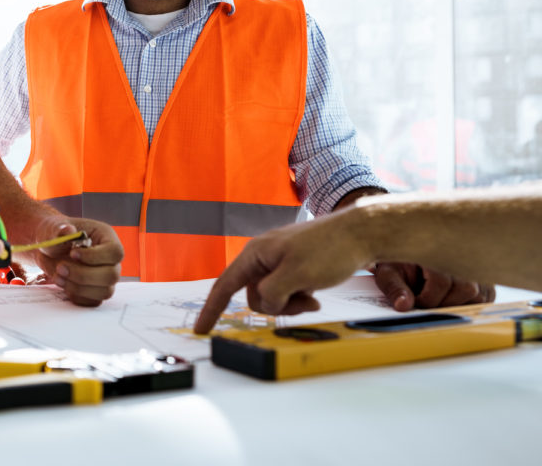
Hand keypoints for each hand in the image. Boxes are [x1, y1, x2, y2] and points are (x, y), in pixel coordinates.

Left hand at [30, 216, 122, 306]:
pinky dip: (76, 296)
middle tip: (60, 267)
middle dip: (83, 275)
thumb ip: (59, 230)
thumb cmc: (55, 235)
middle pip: (111, 275)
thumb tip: (68, 230)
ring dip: (79, 288)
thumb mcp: (53, 228)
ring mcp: (104, 277)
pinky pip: (93, 301)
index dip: (96, 256)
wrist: (48, 250)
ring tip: (58, 277)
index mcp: (105, 238)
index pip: (114, 252)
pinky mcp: (95, 291)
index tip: (73, 254)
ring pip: (104, 291)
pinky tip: (63, 283)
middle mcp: (109, 259)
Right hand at [193, 213, 370, 333]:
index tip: (201, 330)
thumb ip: (272, 294)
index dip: (211, 309)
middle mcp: (263, 256)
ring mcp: (279, 261)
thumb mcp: (296, 276)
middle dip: (276, 305)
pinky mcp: (295, 266)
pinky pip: (287, 291)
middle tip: (304, 300)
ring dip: (291, 302)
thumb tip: (266, 303)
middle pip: (254, 296)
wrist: (362, 233)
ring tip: (313, 295)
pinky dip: (300, 296)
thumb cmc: (330, 249)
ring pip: (273, 296)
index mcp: (256, 253)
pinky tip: (315, 291)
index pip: (225, 285)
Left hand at [372, 263, 494, 310]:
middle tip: (426, 302)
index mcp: (437, 249)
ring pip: (478, 295)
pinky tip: (449, 299)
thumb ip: (394, 288)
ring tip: (436, 298)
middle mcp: (462, 254)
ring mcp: (476, 266)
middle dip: (443, 303)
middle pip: (466, 289)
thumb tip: (404, 306)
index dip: (427, 299)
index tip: (415, 302)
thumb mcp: (389, 273)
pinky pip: (485, 298)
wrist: (411, 254)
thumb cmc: (400, 264)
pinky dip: (468, 304)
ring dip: (456, 304)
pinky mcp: (484, 279)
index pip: (442, 281)